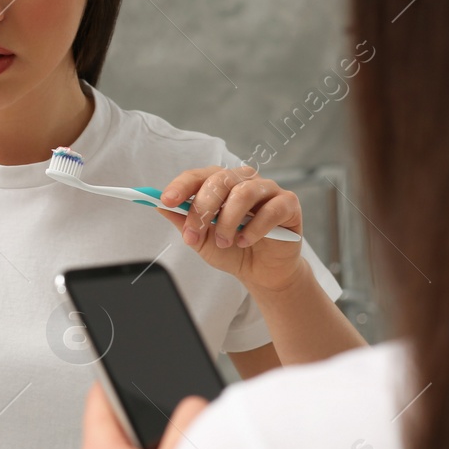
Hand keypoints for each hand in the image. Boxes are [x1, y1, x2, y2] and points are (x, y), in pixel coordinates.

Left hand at [157, 164, 307, 294]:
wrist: (263, 272)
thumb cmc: (233, 250)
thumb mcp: (202, 240)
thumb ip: (184, 223)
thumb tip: (161, 208)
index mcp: (220, 184)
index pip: (198, 176)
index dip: (181, 186)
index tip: (166, 200)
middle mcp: (244, 180)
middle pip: (219, 181)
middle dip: (202, 209)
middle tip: (194, 234)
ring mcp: (268, 189)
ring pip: (243, 193)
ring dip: (227, 221)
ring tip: (224, 242)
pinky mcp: (288, 204)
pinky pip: (270, 209)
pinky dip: (254, 228)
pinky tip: (245, 241)